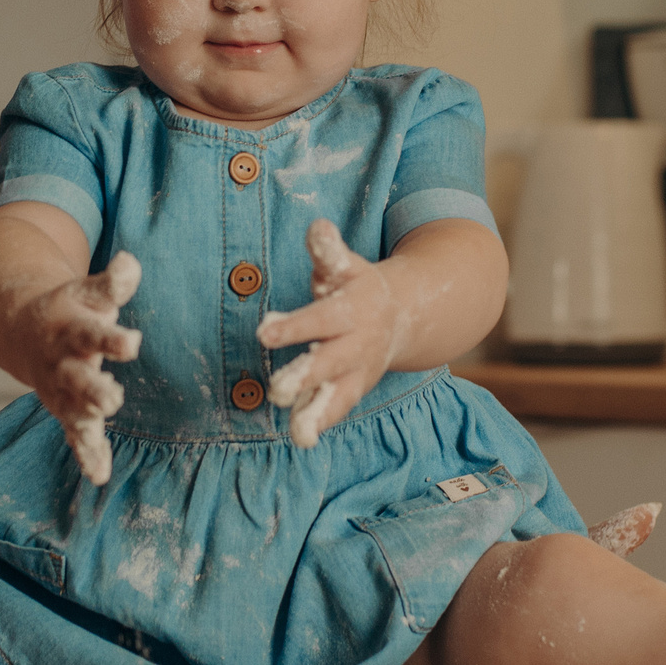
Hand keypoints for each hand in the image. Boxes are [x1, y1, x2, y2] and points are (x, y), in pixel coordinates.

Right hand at [9, 252, 142, 484]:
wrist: (22, 328)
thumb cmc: (71, 308)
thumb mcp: (88, 289)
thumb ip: (113, 281)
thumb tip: (130, 263)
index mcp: (71, 330)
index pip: (92, 334)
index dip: (111, 340)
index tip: (132, 344)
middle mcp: (63, 362)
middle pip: (78, 378)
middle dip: (93, 389)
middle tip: (113, 397)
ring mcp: (61, 389)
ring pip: (73, 410)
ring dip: (87, 424)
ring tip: (102, 443)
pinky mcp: (65, 409)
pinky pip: (75, 435)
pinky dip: (87, 454)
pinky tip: (100, 475)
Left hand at [254, 220, 406, 448]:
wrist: (401, 315)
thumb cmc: (355, 286)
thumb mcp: (344, 265)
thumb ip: (327, 249)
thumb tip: (318, 226)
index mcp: (352, 310)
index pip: (322, 319)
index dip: (294, 326)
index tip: (264, 333)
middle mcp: (356, 344)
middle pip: (330, 363)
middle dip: (305, 376)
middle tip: (277, 391)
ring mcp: (357, 371)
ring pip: (338, 396)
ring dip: (317, 414)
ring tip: (299, 436)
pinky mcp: (353, 390)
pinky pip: (337, 409)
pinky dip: (321, 423)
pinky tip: (302, 438)